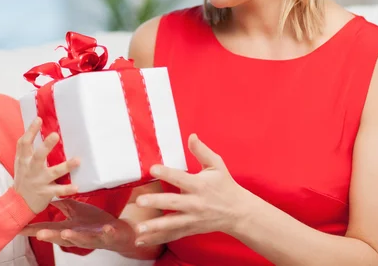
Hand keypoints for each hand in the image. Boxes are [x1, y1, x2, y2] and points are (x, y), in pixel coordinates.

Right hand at [13, 118, 79, 213]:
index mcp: (24, 160)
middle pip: (38, 156)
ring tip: (78, 160)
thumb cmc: (23, 178)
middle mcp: (31, 169)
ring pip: (53, 172)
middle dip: (46, 146)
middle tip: (55, 135)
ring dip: (66, 166)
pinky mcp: (46, 193)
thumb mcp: (21, 162)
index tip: (39, 119)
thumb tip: (36, 126)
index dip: (30, 131)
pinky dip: (67, 189)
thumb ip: (27, 148)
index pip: (24, 143)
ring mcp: (39, 181)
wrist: (18, 204)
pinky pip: (58, 191)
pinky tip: (76, 187)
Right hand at [20, 199, 136, 252]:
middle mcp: (77, 235)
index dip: (34, 229)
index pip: (47, 229)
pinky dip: (106, 232)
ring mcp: (92, 237)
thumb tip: (46, 195)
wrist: (117, 231)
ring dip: (73, 237)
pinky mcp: (107, 236)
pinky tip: (106, 228)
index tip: (19, 229)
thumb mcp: (74, 210)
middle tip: (39, 234)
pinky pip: (106, 235)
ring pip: (81, 239)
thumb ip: (60, 205)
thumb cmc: (93, 222)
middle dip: (50, 236)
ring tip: (66, 233)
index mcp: (67, 229)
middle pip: (60, 237)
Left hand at [134, 134, 250, 245]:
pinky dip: (157, 239)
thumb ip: (201, 151)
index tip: (152, 169)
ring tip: (139, 228)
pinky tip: (141, 241)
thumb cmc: (225, 186)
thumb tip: (191, 135)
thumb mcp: (216, 165)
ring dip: (155, 226)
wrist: (239, 212)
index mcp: (200, 185)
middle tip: (140, 201)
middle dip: (156, 203)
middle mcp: (195, 203)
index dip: (167, 173)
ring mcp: (192, 218)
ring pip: (172, 223)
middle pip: (173, 203)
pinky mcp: (190, 229)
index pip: (181, 178)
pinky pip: (172, 235)